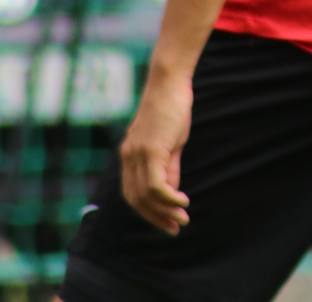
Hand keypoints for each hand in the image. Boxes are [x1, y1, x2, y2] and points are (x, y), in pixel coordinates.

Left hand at [120, 70, 192, 233]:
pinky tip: (183, 200)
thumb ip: (168, 167)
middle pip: (136, 200)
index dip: (148, 212)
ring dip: (165, 211)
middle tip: (175, 228)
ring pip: (146, 195)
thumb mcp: (169, 143)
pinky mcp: (151, 150)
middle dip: (155, 218)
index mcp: (129, 155)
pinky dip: (169, 197)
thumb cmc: (171, 109)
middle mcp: (129, 157)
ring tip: (182, 218)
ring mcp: (138, 154)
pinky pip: (156, 184)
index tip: (166, 223)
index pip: (132, 194)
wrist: (169, 84)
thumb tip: (171, 191)